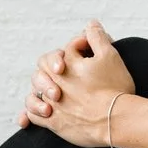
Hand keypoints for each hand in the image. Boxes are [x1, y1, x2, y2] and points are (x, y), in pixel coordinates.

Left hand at [20, 20, 135, 144]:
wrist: (114, 120)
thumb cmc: (114, 88)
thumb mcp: (110, 56)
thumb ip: (97, 37)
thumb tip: (90, 24)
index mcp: (67, 63)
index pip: (67, 49)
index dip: (80, 47)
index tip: (92, 54)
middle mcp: (55, 82)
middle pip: (44, 67)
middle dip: (56, 65)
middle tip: (69, 71)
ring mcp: (52, 103)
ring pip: (35, 91)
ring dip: (42, 89)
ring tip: (54, 94)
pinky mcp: (53, 122)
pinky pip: (33, 116)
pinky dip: (34, 112)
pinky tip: (43, 111)